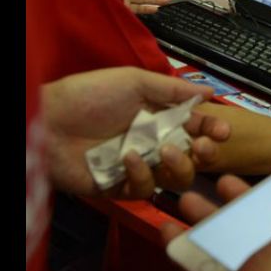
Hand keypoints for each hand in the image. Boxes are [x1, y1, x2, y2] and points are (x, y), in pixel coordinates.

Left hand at [42, 67, 230, 198]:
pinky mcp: (119, 187)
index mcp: (159, 117)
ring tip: (166, 150)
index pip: (196, 127)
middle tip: (204, 146)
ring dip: (178, 165)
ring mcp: (138, 166)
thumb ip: (173, 89)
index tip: (222, 130)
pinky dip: (141, 174)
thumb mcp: (133, 81)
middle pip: (193, 157)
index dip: (212, 129)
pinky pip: (144, 189)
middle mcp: (153, 143)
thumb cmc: (88, 95)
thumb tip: (208, 92)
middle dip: (205, 153)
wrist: (47, 120)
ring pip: (175, 178)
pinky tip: (129, 158)